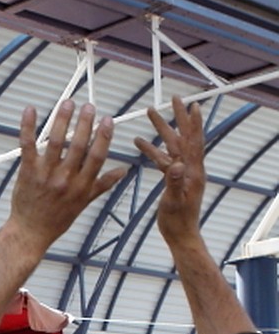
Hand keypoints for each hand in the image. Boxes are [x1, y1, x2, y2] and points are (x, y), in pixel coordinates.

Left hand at [7, 100, 126, 252]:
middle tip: (89, 106)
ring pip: (56, 142)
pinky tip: (30, 110)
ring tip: (68, 103)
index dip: (103, 136)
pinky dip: (28, 127)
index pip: (97, 156)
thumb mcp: (84, 203)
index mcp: (82, 185)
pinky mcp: (27, 172)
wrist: (30, 232)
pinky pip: (28, 146)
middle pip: (78, 146)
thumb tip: (123, 171)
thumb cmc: (57, 219)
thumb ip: (103, 184)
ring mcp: (45, 175)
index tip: (107, 120)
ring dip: (62, 120)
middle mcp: (65, 179)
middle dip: (84, 124)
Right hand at [133, 96, 204, 248]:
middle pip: (183, 137)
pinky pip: (162, 159)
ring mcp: (181, 172)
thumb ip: (175, 183)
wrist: (180, 235)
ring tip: (152, 114)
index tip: (189, 104)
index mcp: (191, 171)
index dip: (191, 122)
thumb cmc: (178, 222)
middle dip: (178, 117)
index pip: (192, 141)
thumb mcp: (174, 202)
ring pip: (172, 145)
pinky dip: (153, 149)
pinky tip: (141, 142)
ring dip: (163, 130)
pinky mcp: (173, 178)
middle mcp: (189, 168)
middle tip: (173, 99)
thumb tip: (176, 164)